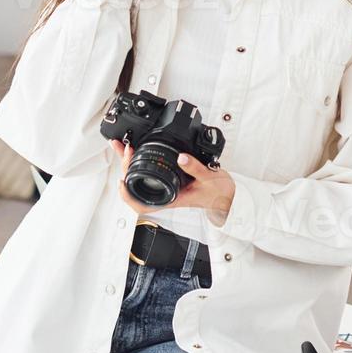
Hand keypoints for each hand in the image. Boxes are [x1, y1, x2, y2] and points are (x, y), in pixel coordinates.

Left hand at [109, 140, 235, 224]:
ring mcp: (168, 187)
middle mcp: (167, 194)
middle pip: (137, 186)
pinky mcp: (173, 180)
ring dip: (131, 163)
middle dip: (126, 166)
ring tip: (125, 147)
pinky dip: (143, 162)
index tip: (122, 180)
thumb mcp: (208, 178)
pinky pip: (152, 172)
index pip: (142, 204)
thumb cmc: (220, 194)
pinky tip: (140, 153)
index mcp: (172, 198)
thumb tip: (180, 157)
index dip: (128, 195)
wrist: (230, 196)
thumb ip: (194, 167)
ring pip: (142, 178)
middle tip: (124, 149)